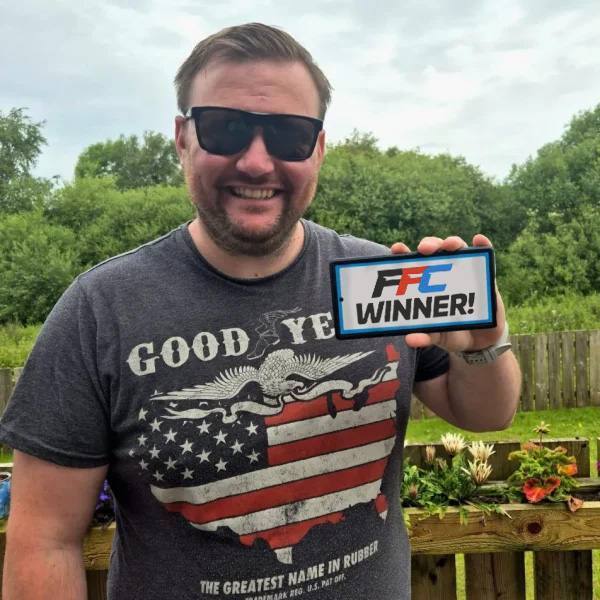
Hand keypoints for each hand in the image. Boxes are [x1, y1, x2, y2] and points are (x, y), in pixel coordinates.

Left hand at [390, 234, 505, 351]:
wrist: (479, 340)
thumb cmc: (451, 333)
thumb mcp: (438, 337)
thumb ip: (425, 337)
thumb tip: (411, 339)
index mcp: (424, 284)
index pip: (411, 264)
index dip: (403, 253)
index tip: (397, 248)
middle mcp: (442, 272)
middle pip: (434, 250)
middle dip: (429, 245)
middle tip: (425, 249)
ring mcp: (463, 271)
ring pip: (457, 249)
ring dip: (453, 243)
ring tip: (452, 245)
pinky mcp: (484, 274)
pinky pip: (484, 255)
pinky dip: (482, 244)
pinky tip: (479, 239)